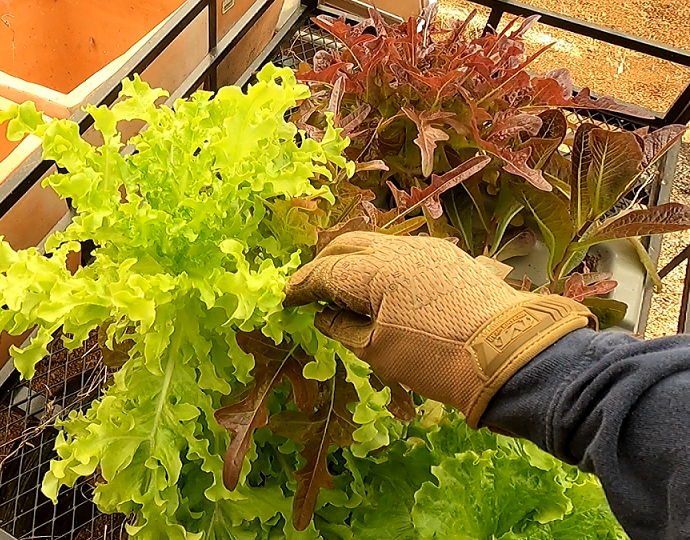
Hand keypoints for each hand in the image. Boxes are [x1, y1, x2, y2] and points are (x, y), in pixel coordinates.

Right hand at [284, 232, 595, 426]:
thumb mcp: (379, 351)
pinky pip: (403, 252)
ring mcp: (427, 248)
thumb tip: (323, 314)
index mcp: (376, 269)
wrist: (511, 354)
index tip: (286, 298)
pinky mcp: (449, 256)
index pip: (326, 270)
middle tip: (310, 288)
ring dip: (355, 261)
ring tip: (344, 286)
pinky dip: (382, 263)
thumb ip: (343, 327)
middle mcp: (399, 248)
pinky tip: (382, 284)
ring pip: (377, 244)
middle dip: (324, 264)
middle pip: (348, 245)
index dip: (302, 285)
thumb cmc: (438, 360)